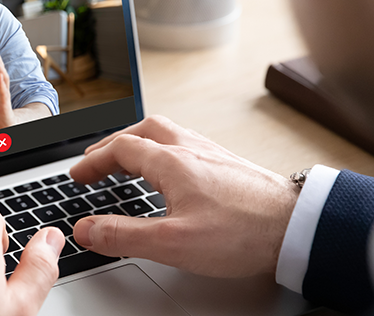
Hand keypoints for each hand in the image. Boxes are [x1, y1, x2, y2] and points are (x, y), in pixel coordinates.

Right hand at [69, 115, 298, 277]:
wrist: (296, 226)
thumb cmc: (242, 233)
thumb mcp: (172, 242)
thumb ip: (123, 235)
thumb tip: (86, 230)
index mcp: (172, 161)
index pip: (120, 149)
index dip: (93, 161)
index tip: (77, 176)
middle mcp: (191, 149)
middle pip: (142, 131)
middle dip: (113, 144)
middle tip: (97, 161)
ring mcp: (212, 154)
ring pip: (166, 133)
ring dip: (139, 142)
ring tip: (128, 160)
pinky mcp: (229, 164)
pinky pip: (186, 143)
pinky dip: (164, 149)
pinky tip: (172, 169)